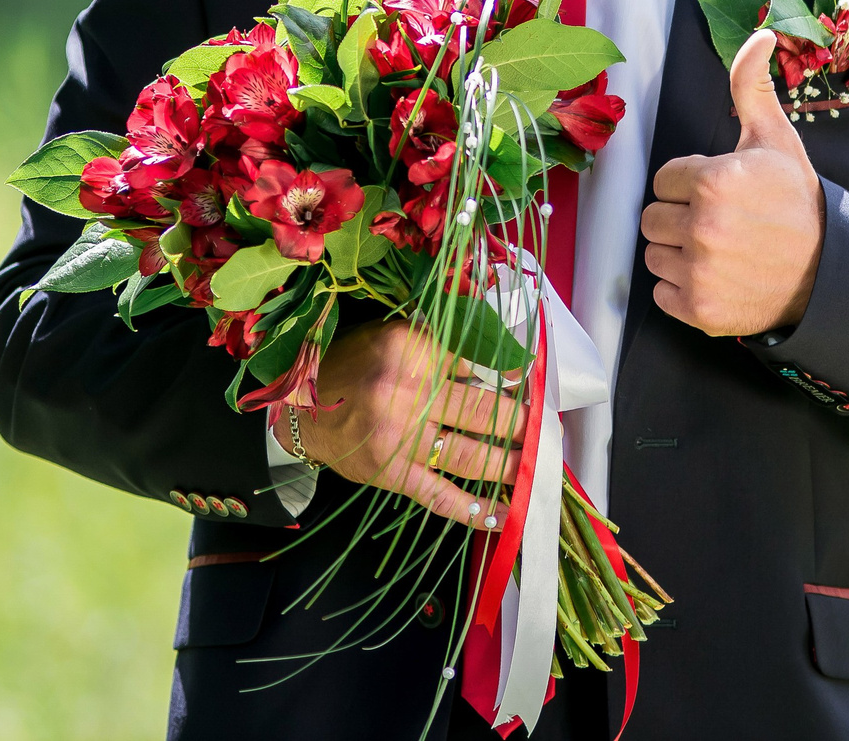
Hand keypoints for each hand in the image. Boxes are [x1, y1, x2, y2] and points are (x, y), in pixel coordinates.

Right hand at [290, 319, 525, 527]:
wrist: (299, 408)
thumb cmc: (353, 365)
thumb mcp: (395, 335)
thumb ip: (443, 344)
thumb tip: (502, 366)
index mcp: (411, 350)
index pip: (477, 365)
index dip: (511, 378)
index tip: (532, 386)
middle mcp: (409, 394)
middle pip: (483, 411)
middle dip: (522, 423)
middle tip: (549, 428)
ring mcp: (401, 439)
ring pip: (470, 454)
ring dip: (510, 464)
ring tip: (538, 467)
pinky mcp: (392, 474)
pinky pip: (439, 495)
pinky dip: (472, 509)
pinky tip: (503, 514)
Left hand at [640, 30, 825, 336]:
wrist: (829, 269)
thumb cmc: (795, 201)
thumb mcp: (775, 139)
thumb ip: (751, 86)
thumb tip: (759, 33)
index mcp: (713, 181)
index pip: (663, 180)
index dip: (690, 185)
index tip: (722, 193)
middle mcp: (702, 227)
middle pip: (653, 218)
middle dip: (680, 218)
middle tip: (721, 222)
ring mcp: (700, 273)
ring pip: (654, 255)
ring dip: (679, 254)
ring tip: (719, 249)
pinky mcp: (699, 310)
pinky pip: (662, 295)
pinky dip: (682, 290)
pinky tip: (717, 277)